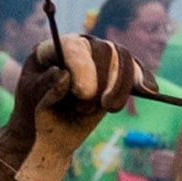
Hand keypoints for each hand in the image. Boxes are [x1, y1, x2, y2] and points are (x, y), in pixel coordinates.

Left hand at [2, 32, 141, 180]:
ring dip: (120, 84)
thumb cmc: (34, 114)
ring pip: (122, 59)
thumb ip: (46, 86)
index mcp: (52, 49)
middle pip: (104, 50)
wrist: (47, 133)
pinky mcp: (115, 76)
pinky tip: (150, 91)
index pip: (73, 46)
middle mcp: (78, 49)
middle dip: (102, 79)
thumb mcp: (32, 101)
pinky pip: (134, 71)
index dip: (81, 66)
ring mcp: (99, 60)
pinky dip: (143, 80)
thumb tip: (63, 74)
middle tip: (87, 107)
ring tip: (108, 108)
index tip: (82, 93)